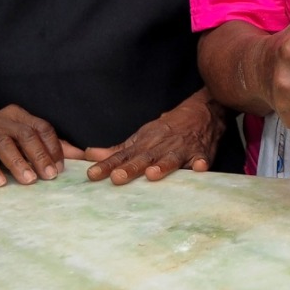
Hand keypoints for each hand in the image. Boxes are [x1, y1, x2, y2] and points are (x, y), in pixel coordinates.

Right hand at [0, 104, 68, 186]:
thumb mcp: (19, 133)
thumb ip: (45, 143)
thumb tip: (77, 154)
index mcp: (18, 116)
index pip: (41, 128)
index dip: (53, 147)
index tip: (61, 166)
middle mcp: (3, 122)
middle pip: (25, 135)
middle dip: (40, 156)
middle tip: (50, 176)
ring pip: (4, 145)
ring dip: (19, 163)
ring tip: (29, 180)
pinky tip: (0, 182)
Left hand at [83, 88, 226, 184]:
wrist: (202, 112)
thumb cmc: (167, 130)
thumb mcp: (141, 137)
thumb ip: (116, 151)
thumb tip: (87, 155)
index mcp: (145, 144)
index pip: (122, 156)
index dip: (107, 165)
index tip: (92, 175)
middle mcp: (161, 146)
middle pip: (144, 158)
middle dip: (131, 168)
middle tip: (117, 177)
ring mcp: (182, 150)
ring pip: (171, 158)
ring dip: (163, 166)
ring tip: (152, 174)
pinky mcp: (201, 153)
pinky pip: (202, 159)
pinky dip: (201, 163)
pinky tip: (199, 168)